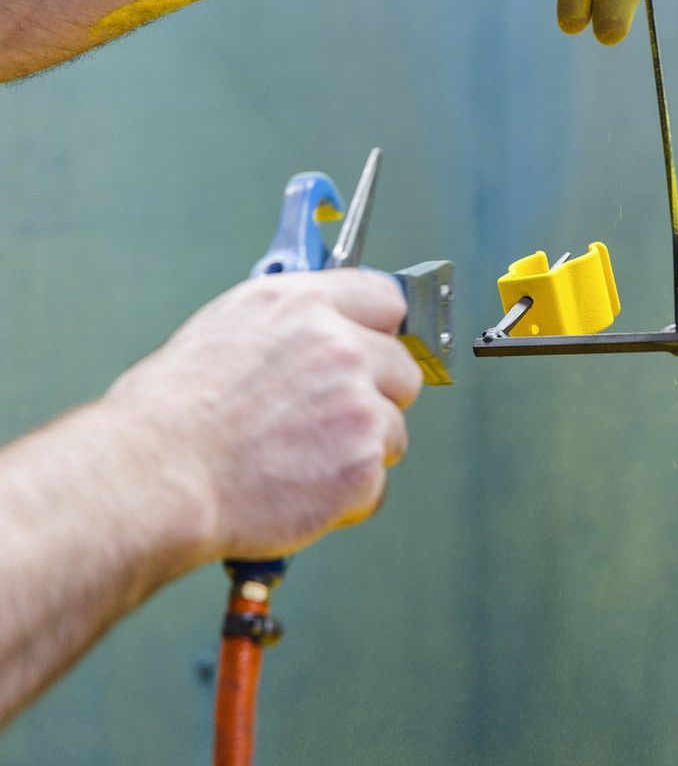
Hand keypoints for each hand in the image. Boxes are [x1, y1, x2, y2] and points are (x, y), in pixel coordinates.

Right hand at [101, 270, 422, 561]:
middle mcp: (340, 348)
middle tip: (324, 423)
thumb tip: (320, 334)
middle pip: (403, 371)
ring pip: (393, 432)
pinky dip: (346, 499)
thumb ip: (288, 328)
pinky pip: (376, 485)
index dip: (377, 332)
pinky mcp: (363, 463)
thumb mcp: (223, 331)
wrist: (153, 478)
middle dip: (375, 398)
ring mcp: (358, 407)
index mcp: (302, 305)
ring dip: (359, 451)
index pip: (385, 300)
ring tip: (297, 462)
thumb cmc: (168, 415)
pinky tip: (298, 493)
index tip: (370, 351)